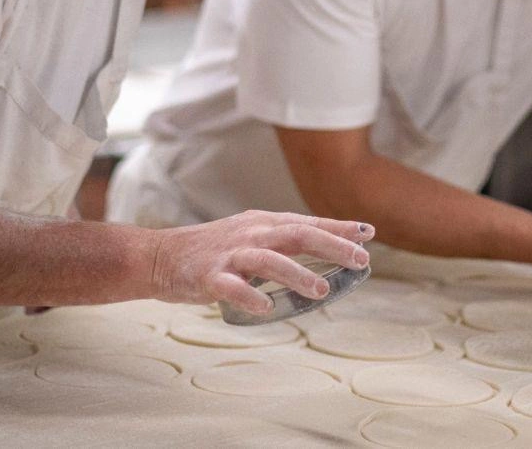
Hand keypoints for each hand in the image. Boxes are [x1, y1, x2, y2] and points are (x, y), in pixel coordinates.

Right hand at [149, 210, 373, 315]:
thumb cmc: (216, 248)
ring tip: (321, 290)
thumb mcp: (255, 235)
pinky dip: (249, 297)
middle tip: (360, 260)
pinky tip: (266, 308)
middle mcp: (252, 234)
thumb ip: (288, 239)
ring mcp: (230, 255)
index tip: (368, 233)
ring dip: (297, 274)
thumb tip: (335, 247)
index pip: (308, 222)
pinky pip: (232, 287)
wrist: (162, 255)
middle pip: (297, 234)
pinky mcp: (209, 277)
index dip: (339, 227)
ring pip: (269, 260)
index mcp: (265, 223)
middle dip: (331, 245)